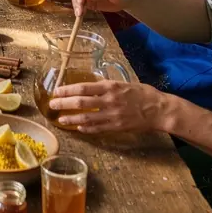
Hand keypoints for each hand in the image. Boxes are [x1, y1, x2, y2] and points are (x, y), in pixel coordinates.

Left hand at [49, 78, 171, 133]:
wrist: (159, 109)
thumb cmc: (142, 93)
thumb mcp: (123, 83)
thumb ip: (106, 85)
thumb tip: (90, 85)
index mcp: (110, 87)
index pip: (83, 87)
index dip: (67, 89)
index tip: (56, 90)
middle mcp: (109, 101)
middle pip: (81, 103)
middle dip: (64, 104)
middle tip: (52, 104)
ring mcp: (112, 115)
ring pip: (87, 118)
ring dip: (72, 119)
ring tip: (60, 119)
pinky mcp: (117, 127)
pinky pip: (98, 129)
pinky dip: (87, 129)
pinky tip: (78, 128)